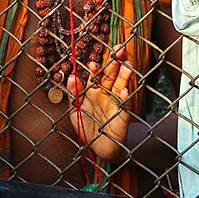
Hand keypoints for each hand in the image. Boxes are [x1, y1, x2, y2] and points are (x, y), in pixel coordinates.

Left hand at [66, 45, 132, 162]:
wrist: (100, 148)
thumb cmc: (88, 127)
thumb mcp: (76, 111)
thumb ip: (74, 94)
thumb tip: (71, 76)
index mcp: (94, 91)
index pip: (96, 76)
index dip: (96, 68)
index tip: (93, 62)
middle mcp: (106, 94)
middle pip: (112, 76)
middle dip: (115, 63)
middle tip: (120, 49)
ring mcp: (115, 104)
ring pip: (121, 86)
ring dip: (124, 76)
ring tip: (127, 65)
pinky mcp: (122, 117)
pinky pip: (124, 106)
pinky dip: (124, 98)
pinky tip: (124, 90)